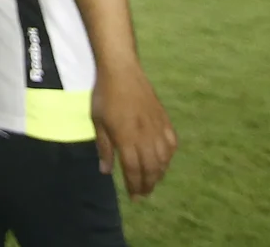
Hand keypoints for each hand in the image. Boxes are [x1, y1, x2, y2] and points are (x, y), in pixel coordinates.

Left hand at [92, 62, 177, 198]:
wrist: (122, 71)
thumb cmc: (104, 95)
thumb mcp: (98, 122)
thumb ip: (104, 148)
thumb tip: (105, 171)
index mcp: (126, 138)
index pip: (133, 170)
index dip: (134, 186)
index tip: (134, 197)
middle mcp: (145, 136)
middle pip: (151, 168)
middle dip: (148, 184)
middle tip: (144, 194)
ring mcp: (157, 127)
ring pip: (164, 158)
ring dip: (159, 173)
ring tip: (153, 181)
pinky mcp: (164, 118)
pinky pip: (171, 143)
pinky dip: (169, 156)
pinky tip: (164, 160)